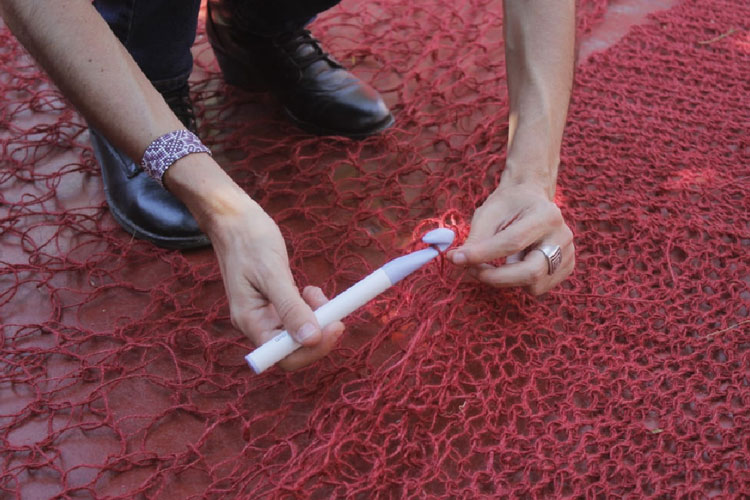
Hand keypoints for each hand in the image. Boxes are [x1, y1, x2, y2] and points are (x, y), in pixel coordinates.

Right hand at [208, 205, 344, 370]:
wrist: (233, 218)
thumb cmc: (248, 240)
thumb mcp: (272, 273)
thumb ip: (291, 308)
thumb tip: (311, 339)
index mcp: (249, 321)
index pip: (283, 356)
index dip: (312, 349)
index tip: (335, 326)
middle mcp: (256, 322)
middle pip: (293, 348)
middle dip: (318, 332)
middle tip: (337, 310)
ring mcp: (264, 313)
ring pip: (298, 331)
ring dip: (316, 317)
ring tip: (316, 292)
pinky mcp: (272, 301)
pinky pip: (296, 315)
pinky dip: (309, 306)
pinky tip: (309, 291)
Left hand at [447, 182, 573, 294]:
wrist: (531, 200)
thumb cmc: (508, 205)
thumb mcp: (488, 213)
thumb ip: (475, 238)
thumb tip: (457, 261)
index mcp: (546, 215)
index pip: (512, 242)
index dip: (482, 254)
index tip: (457, 259)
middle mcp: (563, 235)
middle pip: (530, 272)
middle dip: (496, 278)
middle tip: (471, 271)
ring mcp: (569, 253)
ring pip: (534, 284)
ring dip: (506, 279)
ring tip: (498, 261)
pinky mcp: (567, 267)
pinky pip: (539, 288)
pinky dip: (520, 281)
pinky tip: (516, 263)